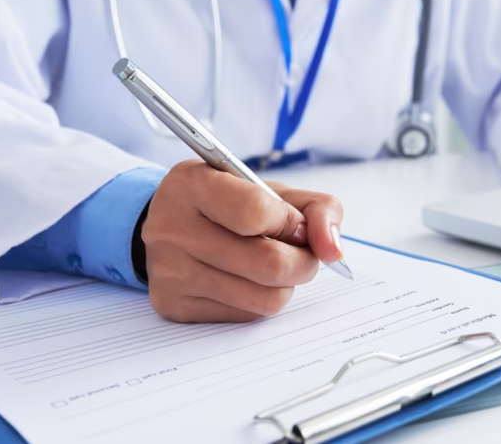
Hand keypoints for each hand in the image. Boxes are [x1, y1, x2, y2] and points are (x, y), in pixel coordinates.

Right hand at [141, 160, 343, 322]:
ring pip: (265, 298)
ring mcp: (171, 272)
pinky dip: (261, 299)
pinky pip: (247, 315)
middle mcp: (174, 228)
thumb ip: (315, 208)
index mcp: (193, 184)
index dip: (291, 223)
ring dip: (286, 284)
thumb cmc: (228, 203)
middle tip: (303, 253)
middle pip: (269, 264)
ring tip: (276, 265)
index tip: (297, 225)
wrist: (168, 225)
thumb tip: (333, 250)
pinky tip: (249, 279)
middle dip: (304, 262)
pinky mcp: (176, 306)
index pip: (256, 211)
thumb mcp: (270, 189)